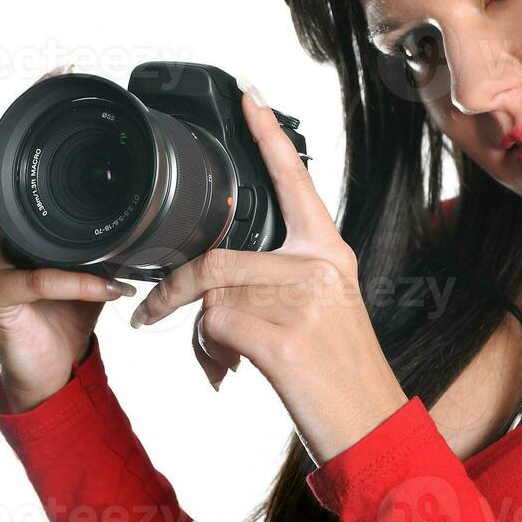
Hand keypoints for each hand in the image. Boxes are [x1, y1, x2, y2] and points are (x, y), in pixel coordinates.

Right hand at [0, 63, 137, 412]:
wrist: (51, 371)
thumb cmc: (69, 309)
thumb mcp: (94, 256)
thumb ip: (108, 225)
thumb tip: (155, 193)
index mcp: (16, 217)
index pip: (14, 155)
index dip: (31, 113)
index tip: (58, 73)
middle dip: (21, 137)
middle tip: (54, 101)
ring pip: (4, 220)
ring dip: (43, 207)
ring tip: (74, 193)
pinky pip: (39, 279)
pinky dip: (79, 280)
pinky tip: (110, 283)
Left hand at [128, 82, 408, 465]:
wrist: (370, 428)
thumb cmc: (337, 374)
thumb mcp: (317, 312)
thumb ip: (272, 282)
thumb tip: (211, 291)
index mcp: (328, 251)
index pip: (293, 180)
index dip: (267, 134)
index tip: (248, 92)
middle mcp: (319, 266)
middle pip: (219, 255)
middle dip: (175, 290)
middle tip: (151, 314)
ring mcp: (303, 300)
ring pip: (212, 294)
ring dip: (198, 332)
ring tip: (218, 360)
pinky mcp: (283, 338)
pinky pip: (215, 327)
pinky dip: (208, 352)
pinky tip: (229, 371)